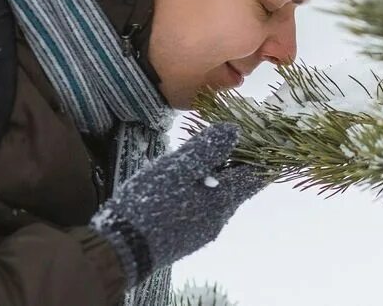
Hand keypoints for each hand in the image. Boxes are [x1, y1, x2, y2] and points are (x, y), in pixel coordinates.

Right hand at [90, 123, 267, 287]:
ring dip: (216, 178)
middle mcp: (218, 218)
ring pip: (218, 198)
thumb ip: (207, 148)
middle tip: (227, 142)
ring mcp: (202, 231)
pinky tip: (184, 184)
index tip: (259, 137)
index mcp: (223, 200)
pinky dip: (202, 193)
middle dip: (236, 164)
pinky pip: (202, 210)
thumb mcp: (179, 168)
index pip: (256, 176)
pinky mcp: (185, 238)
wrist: (122, 251)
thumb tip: (235, 130)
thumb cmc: (151, 204)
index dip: (260, 155)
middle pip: (237, 187)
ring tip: (203, 158)